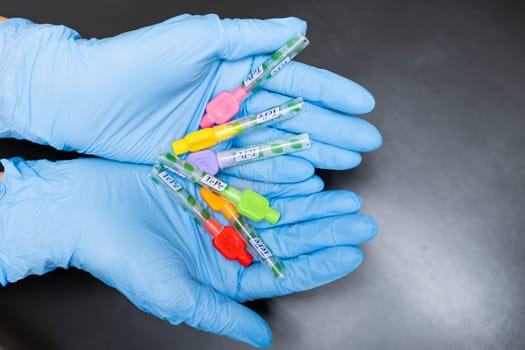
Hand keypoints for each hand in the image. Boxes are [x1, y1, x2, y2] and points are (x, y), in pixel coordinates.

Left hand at [0, 15, 380, 182]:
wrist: (87, 99)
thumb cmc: (138, 61)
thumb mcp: (198, 38)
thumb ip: (250, 37)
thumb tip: (300, 27)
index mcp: (237, 68)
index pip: (296, 80)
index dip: (333, 92)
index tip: (364, 104)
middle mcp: (235, 102)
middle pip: (295, 117)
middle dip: (334, 128)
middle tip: (367, 142)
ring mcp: (224, 134)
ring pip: (279, 146)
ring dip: (315, 154)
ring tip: (347, 162)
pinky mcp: (207, 161)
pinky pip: (251, 170)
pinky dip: (279, 175)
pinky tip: (307, 179)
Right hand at [0, 157, 376, 346]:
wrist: (83, 209)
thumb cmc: (122, 256)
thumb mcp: (173, 293)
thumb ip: (220, 314)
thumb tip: (264, 338)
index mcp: (223, 274)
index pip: (284, 273)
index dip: (321, 265)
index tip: (354, 254)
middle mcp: (229, 243)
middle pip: (289, 239)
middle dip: (327, 231)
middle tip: (363, 219)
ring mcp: (224, 211)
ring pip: (280, 210)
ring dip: (314, 206)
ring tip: (347, 198)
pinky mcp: (213, 183)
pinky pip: (257, 181)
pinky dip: (283, 181)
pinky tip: (310, 177)